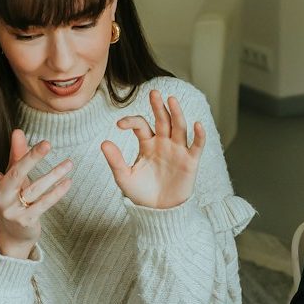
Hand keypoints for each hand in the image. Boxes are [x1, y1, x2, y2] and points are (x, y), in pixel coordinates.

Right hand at [0, 129, 71, 258]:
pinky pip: (45, 203)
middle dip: (32, 158)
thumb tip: (18, 131)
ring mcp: (13, 210)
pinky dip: (57, 192)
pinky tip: (67, 181)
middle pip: (17, 174)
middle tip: (47, 143)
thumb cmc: (14, 198)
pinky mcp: (27, 220)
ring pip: (36, 188)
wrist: (14, 234)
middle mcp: (0, 197)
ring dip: (54, 174)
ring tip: (69, 163)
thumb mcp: (12, 178)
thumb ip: (16, 155)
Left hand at [101, 90, 204, 208]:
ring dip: (176, 113)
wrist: (159, 211)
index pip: (141, 125)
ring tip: (171, 100)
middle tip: (154, 92)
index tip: (120, 125)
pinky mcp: (191, 161)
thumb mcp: (124, 177)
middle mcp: (164, 143)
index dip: (131, 121)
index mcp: (147, 144)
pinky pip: (196, 145)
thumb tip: (104, 142)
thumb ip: (115, 160)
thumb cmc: (141, 193)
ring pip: (179, 127)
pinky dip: (199, 135)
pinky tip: (198, 124)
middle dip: (158, 106)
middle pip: (162, 120)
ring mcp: (178, 151)